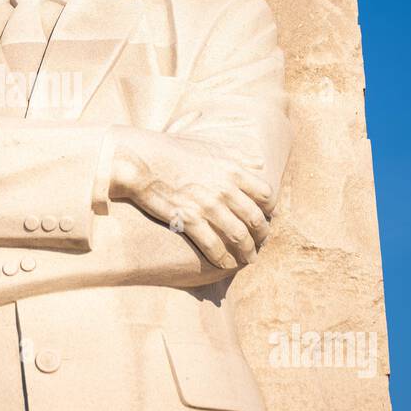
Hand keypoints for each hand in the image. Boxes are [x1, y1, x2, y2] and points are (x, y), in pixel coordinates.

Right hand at [108, 126, 274, 268]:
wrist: (141, 161)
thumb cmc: (173, 150)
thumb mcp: (211, 145)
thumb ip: (238, 155)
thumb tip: (259, 162)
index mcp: (232, 170)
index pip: (265, 194)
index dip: (269, 210)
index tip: (266, 218)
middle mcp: (224, 189)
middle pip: (255, 219)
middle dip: (262, 236)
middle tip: (261, 244)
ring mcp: (207, 205)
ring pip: (238, 235)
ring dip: (247, 252)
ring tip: (248, 260)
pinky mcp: (189, 219)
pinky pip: (213, 245)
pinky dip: (222, 258)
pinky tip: (224, 264)